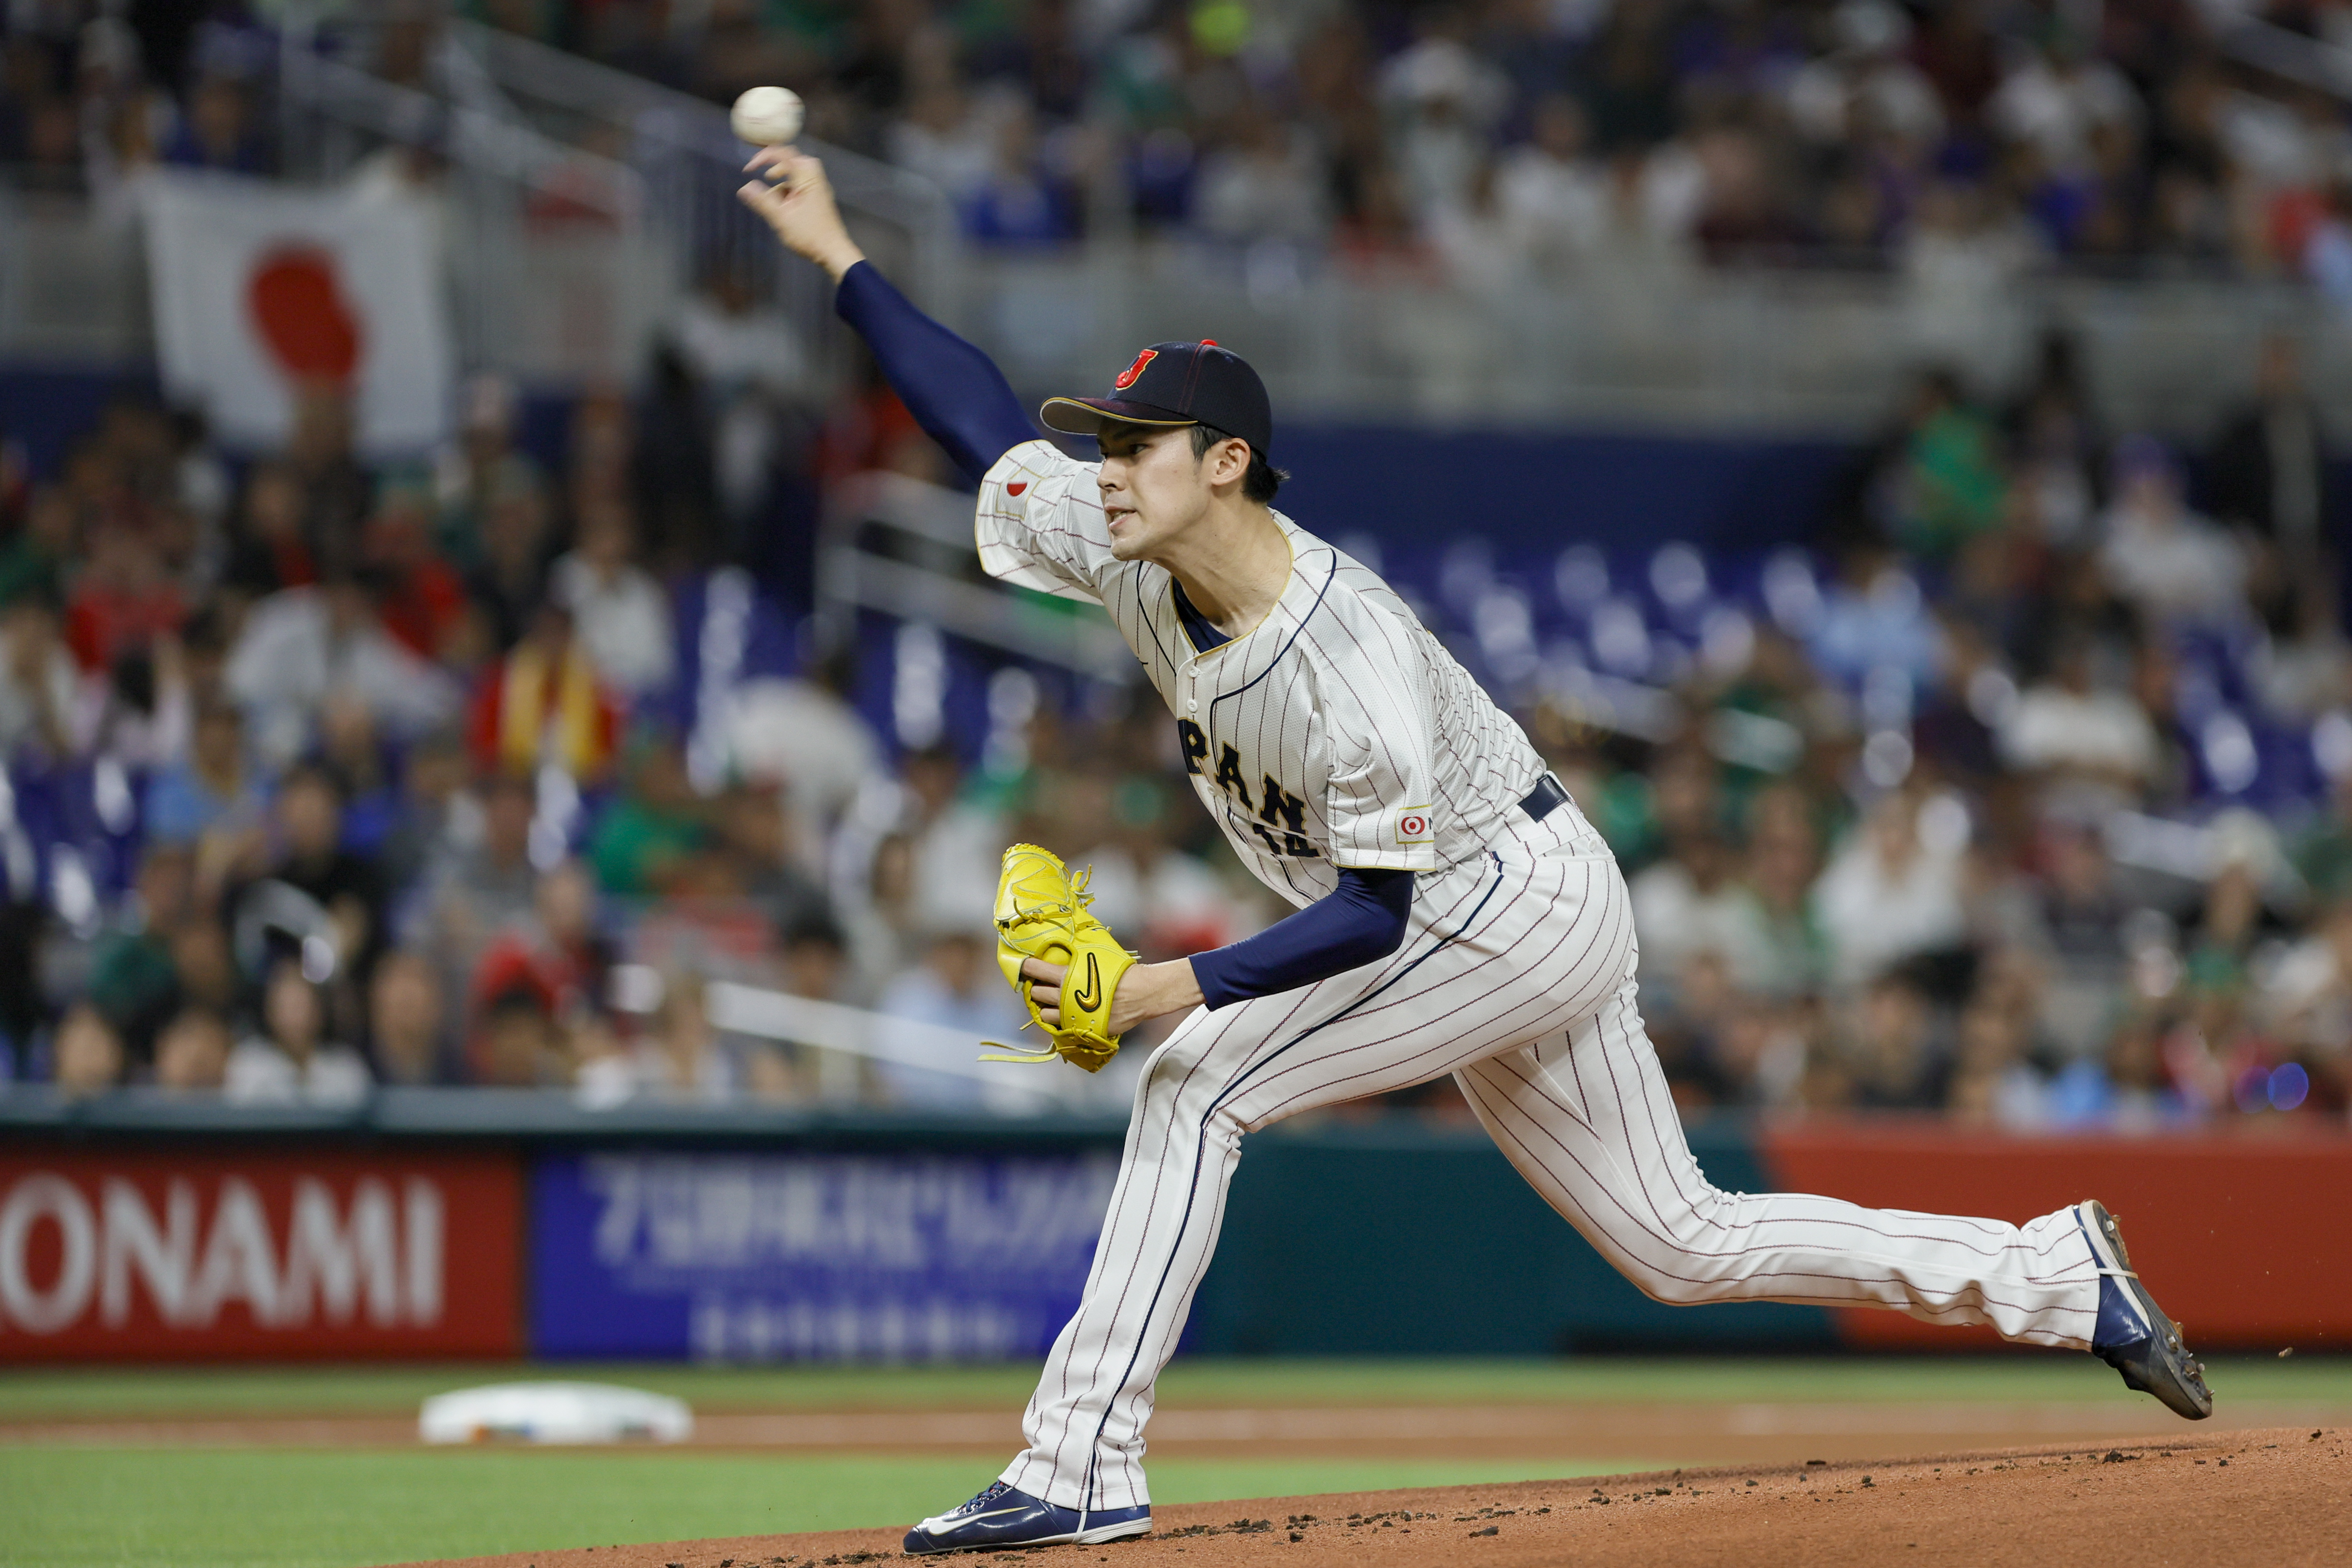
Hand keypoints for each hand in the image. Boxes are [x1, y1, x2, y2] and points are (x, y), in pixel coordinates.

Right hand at [736, 146, 865, 281]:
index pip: (785, 154)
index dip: (764, 156)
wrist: (834, 253)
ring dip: (783, 183)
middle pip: (795, 160)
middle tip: (767, 177)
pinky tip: (783, 209)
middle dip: (777, 166)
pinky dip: (790, 193)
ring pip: (798, 176)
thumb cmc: (809, 235)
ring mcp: (818, 191)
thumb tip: (744, 188)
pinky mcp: (818, 201)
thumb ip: (762, 201)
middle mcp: (815, 180)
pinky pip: (802, 188)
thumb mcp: (781, 218)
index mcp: (807, 179)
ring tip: (773, 199)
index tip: (750, 169)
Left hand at [1021, 955, 1202, 1036]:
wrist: (1144, 993)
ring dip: (1046, 1008)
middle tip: (1042, 985)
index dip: (1027, 967)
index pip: (1035, 969)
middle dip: (1036, 989)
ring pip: (1044, 1015)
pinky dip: (1061, 1022)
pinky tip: (1066, 1015)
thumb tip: (1065, 946)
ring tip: (1053, 1003)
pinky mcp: (1082, 1029)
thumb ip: (1078, 956)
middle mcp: (1065, 997)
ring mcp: (1073, 1016)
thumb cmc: (1122, 970)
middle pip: (1036, 994)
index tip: (1024, 966)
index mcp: (1067, 976)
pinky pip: (1062, 1028)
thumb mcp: (1098, 955)